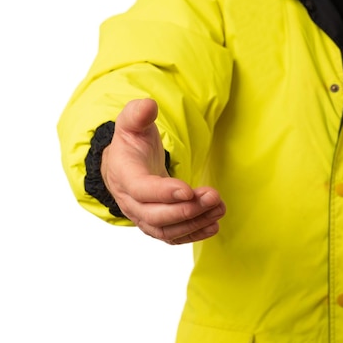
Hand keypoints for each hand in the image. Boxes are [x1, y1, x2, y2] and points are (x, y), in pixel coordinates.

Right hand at [101, 98, 224, 243]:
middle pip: (155, 215)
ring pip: (166, 229)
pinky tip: (214, 225)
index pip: (141, 189)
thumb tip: (148, 105)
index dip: (164, 192)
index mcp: (124, 175)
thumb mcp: (132, 124)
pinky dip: (194, 234)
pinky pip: (173, 237)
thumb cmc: (132, 144)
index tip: (188, 190)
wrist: (123, 166)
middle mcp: (130, 202)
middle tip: (213, 197)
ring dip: (195, 222)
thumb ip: (138, 114)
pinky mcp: (156, 225)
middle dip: (187, 209)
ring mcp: (142, 216)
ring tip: (219, 207)